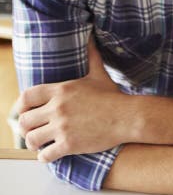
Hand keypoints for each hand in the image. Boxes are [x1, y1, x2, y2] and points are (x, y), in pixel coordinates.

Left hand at [16, 38, 125, 161]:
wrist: (129, 117)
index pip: (27, 96)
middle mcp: (58, 108)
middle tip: (34, 130)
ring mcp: (63, 127)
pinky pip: (45, 155)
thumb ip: (91, 56)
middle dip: (27, 127)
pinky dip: (44, 156)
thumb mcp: (99, 74)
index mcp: (62, 90)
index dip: (21, 106)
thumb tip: (92, 37)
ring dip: (34, 143)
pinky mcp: (69, 144)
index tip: (24, 112)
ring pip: (31, 139)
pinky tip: (50, 153)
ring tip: (41, 143)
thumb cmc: (114, 97)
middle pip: (25, 121)